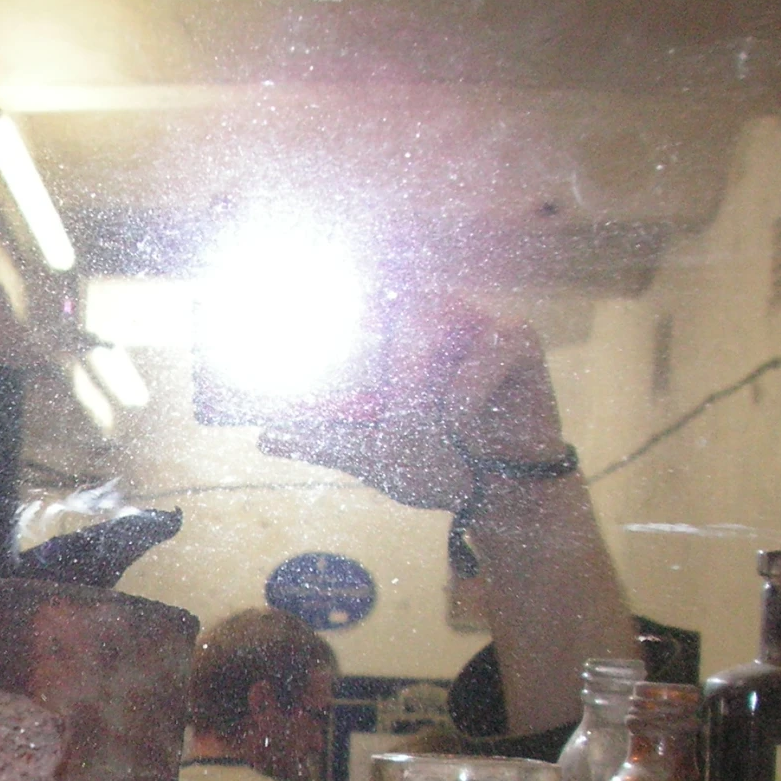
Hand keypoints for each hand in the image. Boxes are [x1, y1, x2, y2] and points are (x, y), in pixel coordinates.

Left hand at [257, 300, 567, 513]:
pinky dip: (462, 402)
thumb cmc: (436, 462)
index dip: (333, 284)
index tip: (297, 290)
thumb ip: (323, 441)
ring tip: (410, 427)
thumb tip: (263, 436)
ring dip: (412, 381)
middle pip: (392, 298)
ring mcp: (477, 318)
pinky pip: (480, 358)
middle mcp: (434, 311)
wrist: (498, 496)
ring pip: (434, 319)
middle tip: (368, 404)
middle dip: (372, 355)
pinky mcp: (518, 338)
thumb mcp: (372, 456)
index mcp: (396, 330)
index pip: (360, 293)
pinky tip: (464, 435)